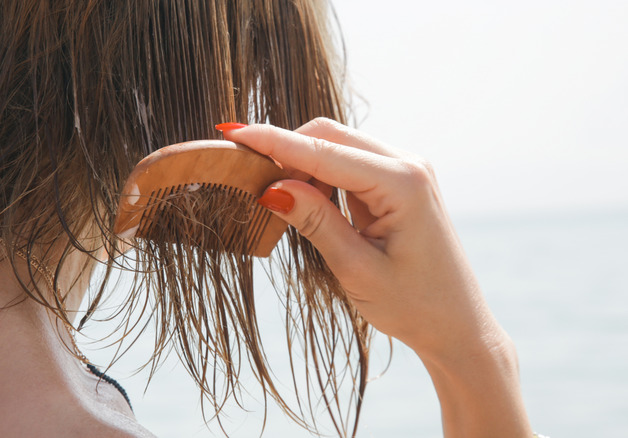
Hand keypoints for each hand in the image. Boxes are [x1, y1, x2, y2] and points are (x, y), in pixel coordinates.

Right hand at [223, 118, 492, 357]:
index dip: (274, 141)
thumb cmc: (414, 305)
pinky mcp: (399, 183)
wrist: (456, 325)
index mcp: (403, 183)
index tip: (232, 132)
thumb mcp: (356, 268)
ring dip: (302, 165)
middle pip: (330, 136)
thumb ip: (315, 221)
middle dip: (286, 150)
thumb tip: (271, 187)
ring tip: (278, 200)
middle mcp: (407, 164)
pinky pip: (349, 165)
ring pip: (337, 147)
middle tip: (249, 179)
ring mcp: (405, 171)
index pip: (324, 150)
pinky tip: (306, 202)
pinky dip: (320, 177)